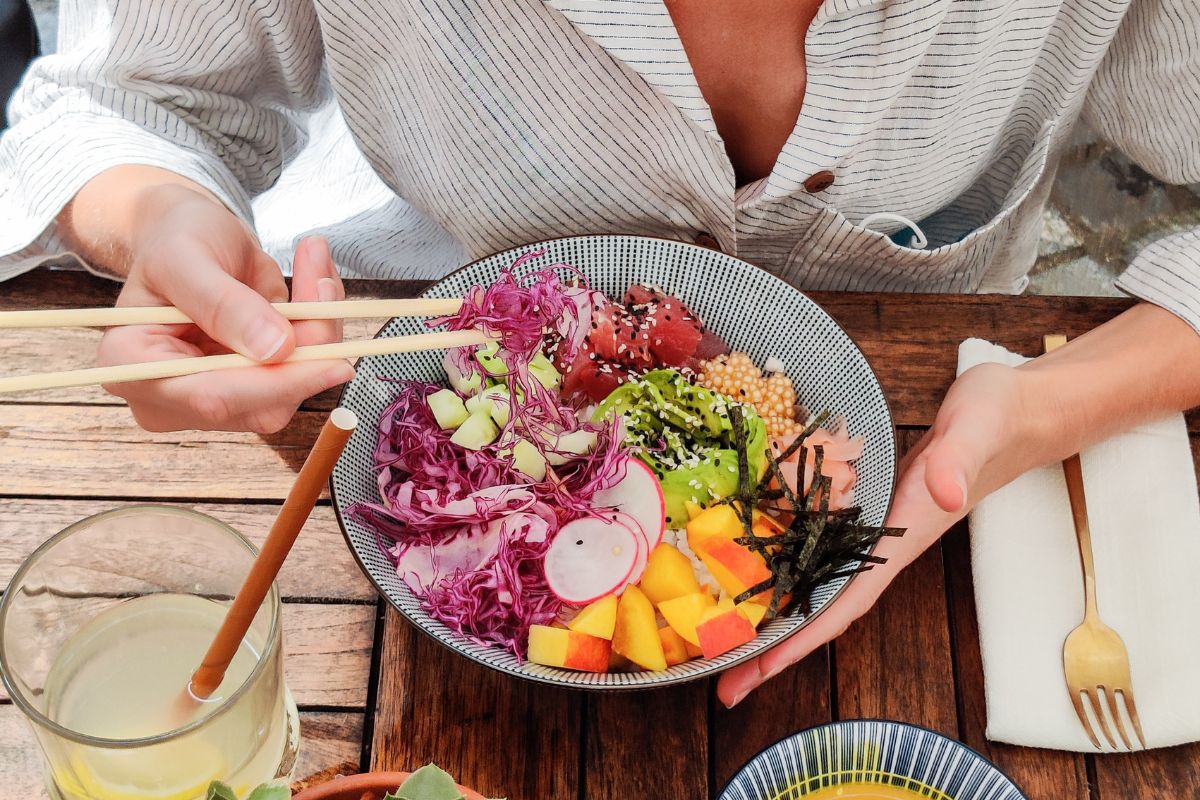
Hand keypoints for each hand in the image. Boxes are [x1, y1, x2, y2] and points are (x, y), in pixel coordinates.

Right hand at [98, 186, 353, 431]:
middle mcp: (170, 397)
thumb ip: (225, 304)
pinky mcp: (252, 390)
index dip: (276, 383)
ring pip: (290, 389)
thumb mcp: (188, 256)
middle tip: (326, 283)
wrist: (190, 234)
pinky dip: (321, 329)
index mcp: (131, 366)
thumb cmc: (176, 239)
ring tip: (315, 269)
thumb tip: (277, 350)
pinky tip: (316, 284)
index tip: (336, 361)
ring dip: (319, 331)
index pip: (211, 396)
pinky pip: (302, 372)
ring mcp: (214, 399)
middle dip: (308, 348)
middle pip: (260, 402)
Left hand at [716, 361, 1045, 706]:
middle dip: (776, 648)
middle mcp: (883, 545)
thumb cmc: (997, 420)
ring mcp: (874, 530)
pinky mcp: (868, 507)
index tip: (762, 671)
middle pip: (822, 608)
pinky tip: (753, 574)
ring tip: (725, 645)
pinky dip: (786, 567)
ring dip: (775, 615)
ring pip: (816, 582)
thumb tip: (945, 495)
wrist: (1017, 412)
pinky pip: (819, 548)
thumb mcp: (977, 431)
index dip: (804, 638)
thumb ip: (958, 463)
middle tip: (724, 684)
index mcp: (904, 538)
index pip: (847, 601)